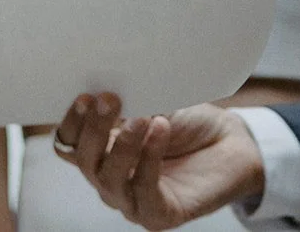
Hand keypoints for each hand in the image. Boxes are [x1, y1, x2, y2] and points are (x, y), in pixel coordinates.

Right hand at [53, 93, 265, 230]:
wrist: (230, 143)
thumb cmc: (189, 124)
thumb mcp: (155, 103)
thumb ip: (130, 100)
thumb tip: (108, 85)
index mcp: (101, 150)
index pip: (69, 142)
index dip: (71, 121)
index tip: (85, 96)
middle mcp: (109, 178)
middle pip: (84, 160)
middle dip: (94, 129)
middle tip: (110, 100)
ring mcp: (130, 200)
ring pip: (109, 178)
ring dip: (124, 145)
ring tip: (143, 118)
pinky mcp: (157, 215)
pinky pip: (144, 190)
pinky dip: (150, 158)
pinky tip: (160, 131)